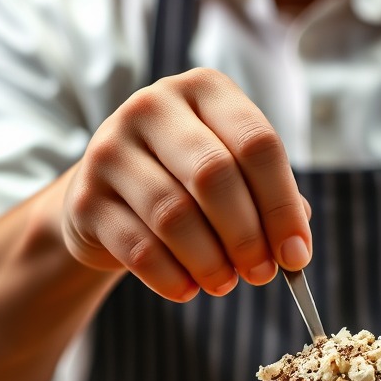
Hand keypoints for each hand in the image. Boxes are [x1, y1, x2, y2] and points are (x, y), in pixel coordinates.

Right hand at [61, 67, 311, 301]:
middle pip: (214, 174)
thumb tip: (294, 250)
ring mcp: (110, 149)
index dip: (282, 207)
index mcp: (203, 91)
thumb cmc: (187, 184)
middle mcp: (152, 107)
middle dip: (246, 235)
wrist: (110, 199)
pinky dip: (171, 277)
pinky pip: (138, 247)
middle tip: (261, 274)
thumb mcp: (235, 177)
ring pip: (174, 214)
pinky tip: (188, 290)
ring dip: (210, 261)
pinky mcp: (84, 198)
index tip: (296, 256)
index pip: (257, 144)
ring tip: (225, 284)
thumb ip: (270, 202)